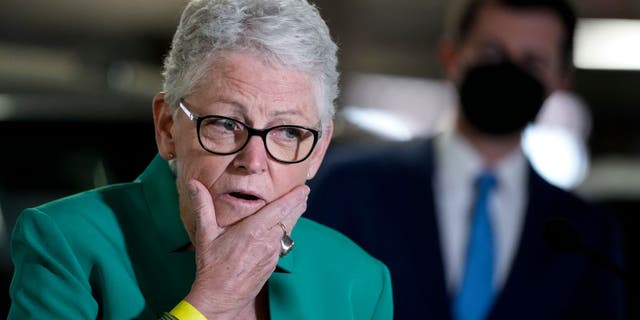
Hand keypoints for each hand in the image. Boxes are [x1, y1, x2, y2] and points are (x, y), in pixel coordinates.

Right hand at [184, 179, 308, 318]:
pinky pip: (281, 244)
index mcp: (253, 230)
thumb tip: (194, 184)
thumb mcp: (205, 234)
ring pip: (287, 231)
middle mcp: (267, 241)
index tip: (303, 189)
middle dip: (298, 205)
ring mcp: (272, 254)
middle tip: (304, 193)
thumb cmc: (211, 266)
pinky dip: (283, 233)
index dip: (294, 197)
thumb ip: (203, 206)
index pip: (280, 209)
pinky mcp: (272, 264)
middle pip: (289, 218)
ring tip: (297, 206)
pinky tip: (280, 229)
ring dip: (292, 218)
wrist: (219, 297)